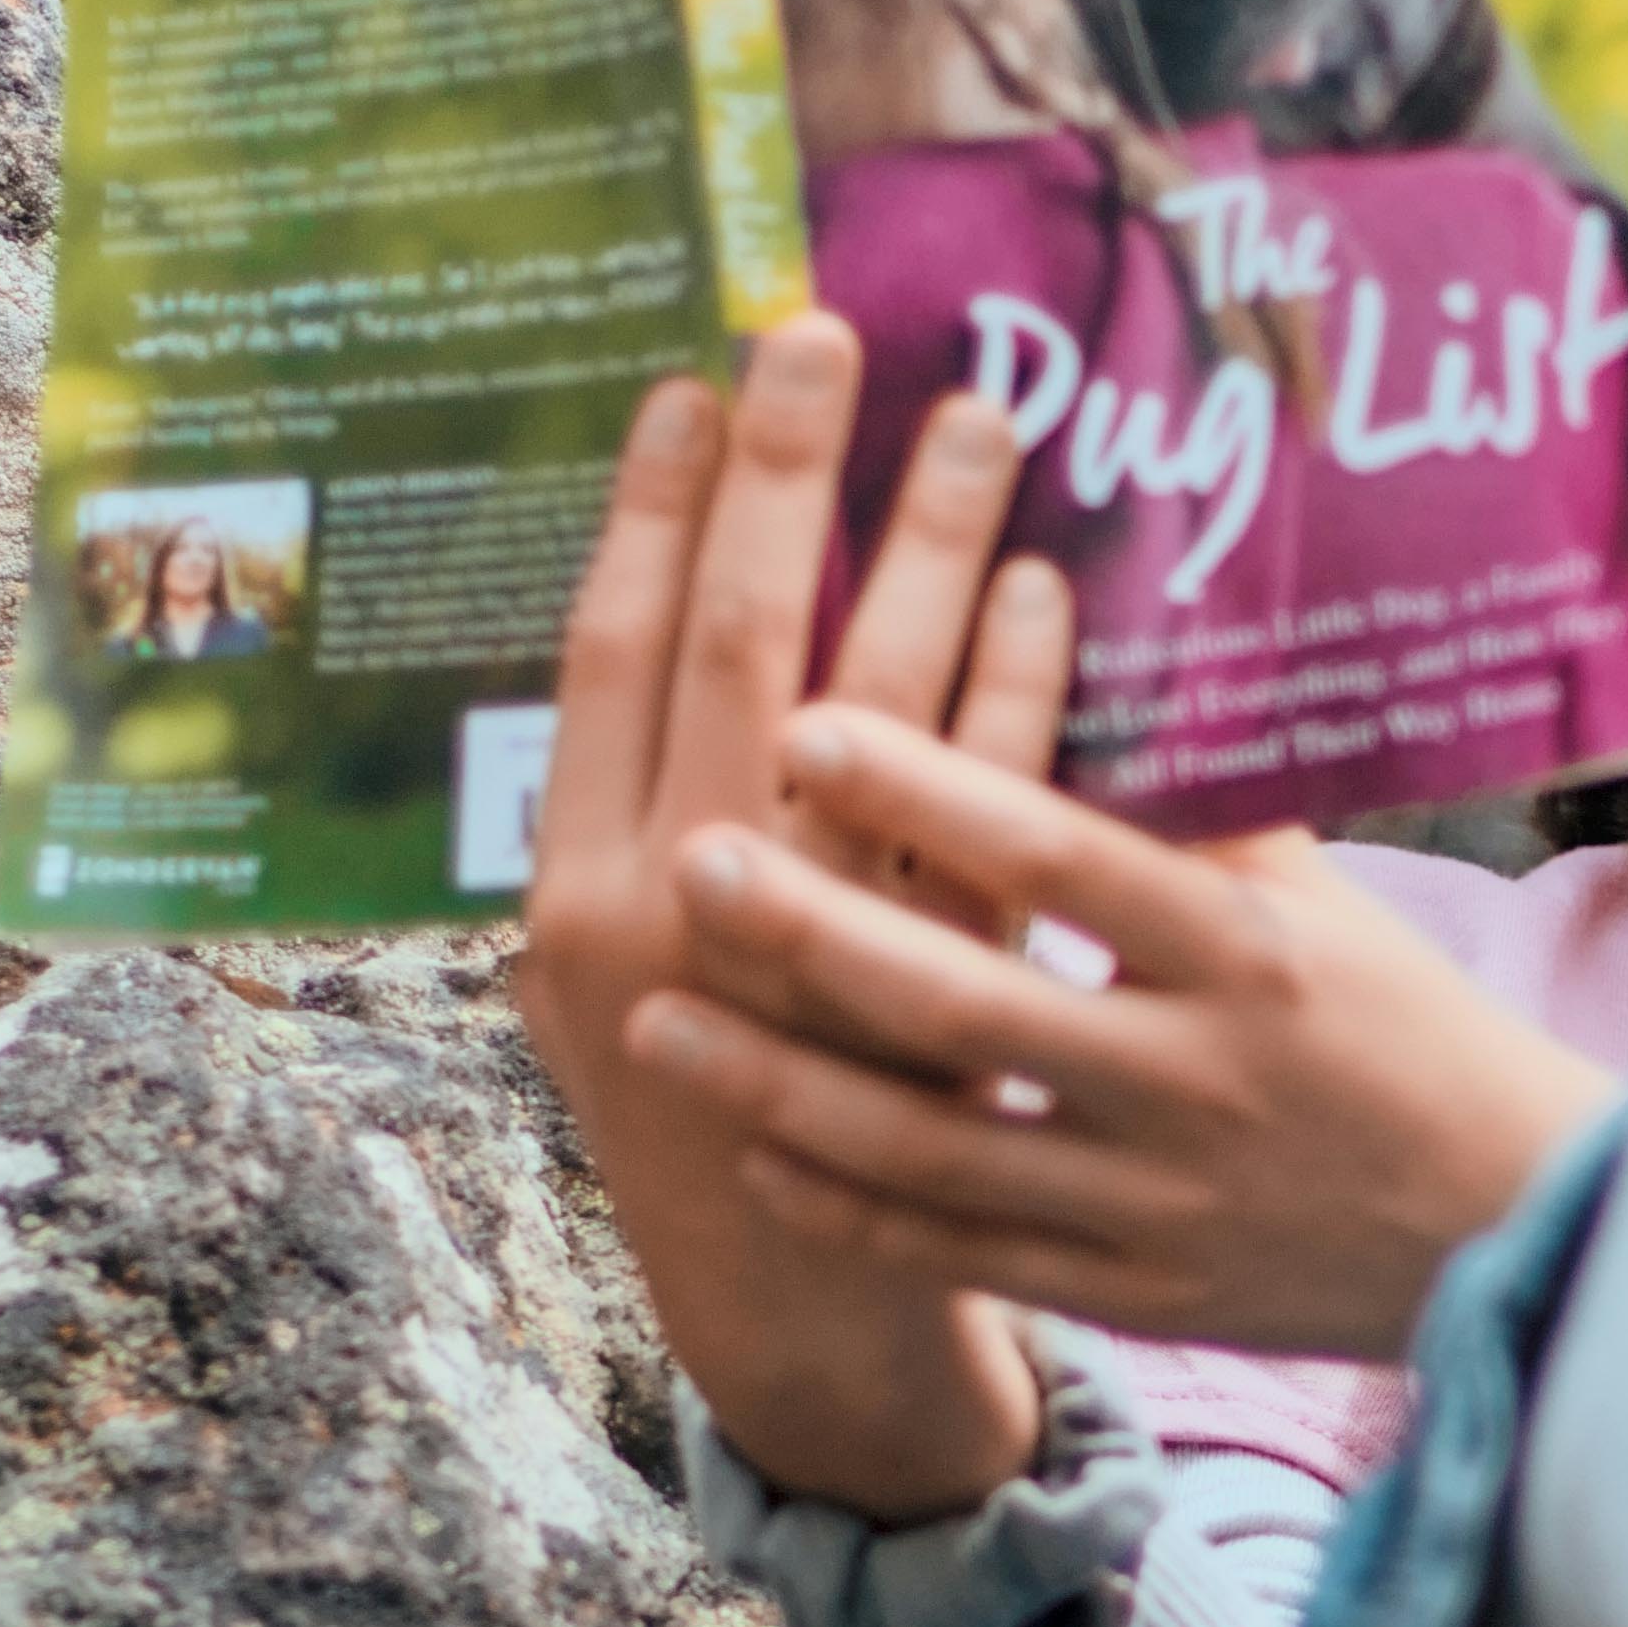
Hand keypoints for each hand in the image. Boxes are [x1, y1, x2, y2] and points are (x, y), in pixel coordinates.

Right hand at [513, 316, 1059, 1520]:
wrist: (802, 1290)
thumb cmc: (720, 1087)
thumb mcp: (629, 965)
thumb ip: (652, 814)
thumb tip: (703, 604)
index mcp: (575, 891)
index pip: (604, 658)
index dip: (646, 513)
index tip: (689, 382)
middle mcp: (679, 912)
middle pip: (732, 646)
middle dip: (779, 481)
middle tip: (825, 336)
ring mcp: (816, 954)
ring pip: (868, 708)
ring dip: (919, 549)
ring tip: (975, 418)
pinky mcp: (947, 988)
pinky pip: (990, 811)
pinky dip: (1019, 689)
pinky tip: (1052, 585)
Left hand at [625, 705, 1626, 1362]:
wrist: (1512, 1222)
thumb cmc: (1408, 1027)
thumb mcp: (1332, 903)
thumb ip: (1205, 807)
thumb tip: (1090, 661)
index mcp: (1252, 953)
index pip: (1066, 858)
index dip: (933, 789)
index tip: (809, 721)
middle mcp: (1196, 1075)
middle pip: (971, 1005)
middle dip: (815, 936)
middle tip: (689, 866)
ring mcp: (1156, 1196)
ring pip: (936, 1146)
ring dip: (783, 1086)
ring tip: (657, 1023)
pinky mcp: (1136, 1290)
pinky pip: (965, 1248)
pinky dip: (854, 1204)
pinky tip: (761, 1150)